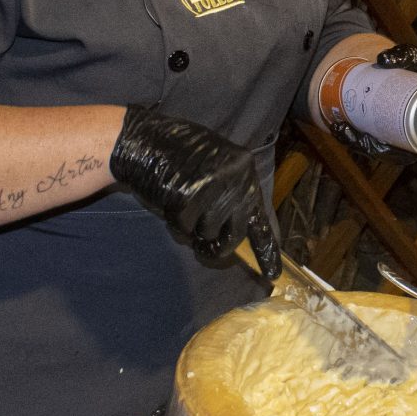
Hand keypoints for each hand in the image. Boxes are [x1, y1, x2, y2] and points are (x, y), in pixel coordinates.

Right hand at [109, 105, 278, 267]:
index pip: (260, 219)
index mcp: (245, 169)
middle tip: (202, 244)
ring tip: (183, 205)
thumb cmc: (179, 156)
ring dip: (192, 229)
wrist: (143, 139)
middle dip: (217, 245)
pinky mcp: (187, 194)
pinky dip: (175, 224)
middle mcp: (235, 177)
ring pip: (208, 233)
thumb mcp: (216, 167)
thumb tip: (241, 235)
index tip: (272, 276)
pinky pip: (185, 229)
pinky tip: (169, 204)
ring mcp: (212, 186)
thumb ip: (232, 195)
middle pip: (234, 235)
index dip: (266, 251)